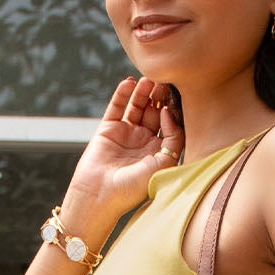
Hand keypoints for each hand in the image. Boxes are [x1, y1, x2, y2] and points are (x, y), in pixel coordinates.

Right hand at [62, 76, 183, 229]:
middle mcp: (144, 141)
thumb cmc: (134, 187)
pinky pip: (117, 107)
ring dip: (143, 92)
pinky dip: (122, 94)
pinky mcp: (108, 129)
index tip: (172, 105)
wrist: (101, 195)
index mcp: (160, 151)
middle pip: (155, 112)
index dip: (173, 112)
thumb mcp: (164, 164)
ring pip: (137, 106)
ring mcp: (125, 134)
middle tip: (163, 83)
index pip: (170, 124)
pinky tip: (129, 83)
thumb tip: (168, 113)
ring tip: (148, 79)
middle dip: (159, 98)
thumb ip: (174, 138)